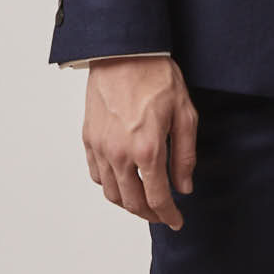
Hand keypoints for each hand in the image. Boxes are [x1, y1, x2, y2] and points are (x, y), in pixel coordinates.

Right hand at [82, 56, 198, 228]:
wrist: (124, 51)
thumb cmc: (157, 77)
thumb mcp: (185, 115)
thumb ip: (185, 156)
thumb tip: (184, 187)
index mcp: (147, 150)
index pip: (157, 198)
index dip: (169, 215)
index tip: (176, 222)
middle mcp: (119, 154)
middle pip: (132, 202)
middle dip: (150, 214)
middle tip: (163, 214)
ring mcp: (100, 147)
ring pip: (111, 193)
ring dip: (128, 203)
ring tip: (143, 201)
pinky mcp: (88, 138)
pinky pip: (96, 174)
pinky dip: (109, 185)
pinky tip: (122, 181)